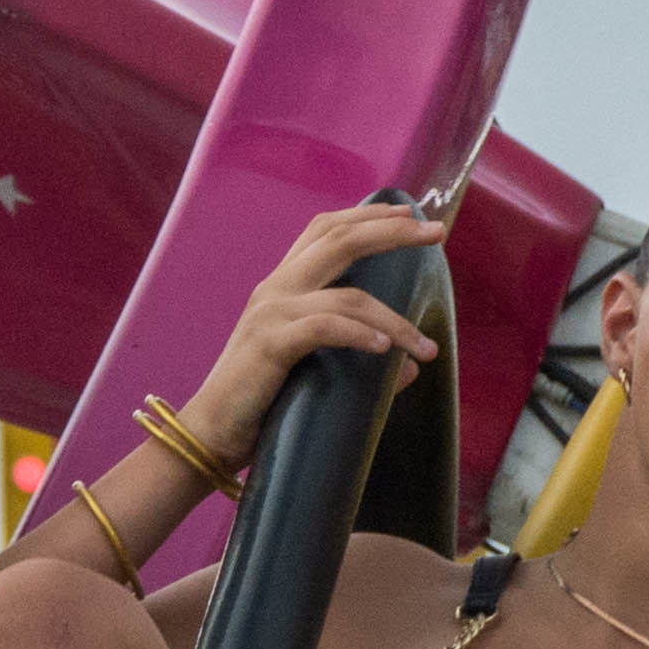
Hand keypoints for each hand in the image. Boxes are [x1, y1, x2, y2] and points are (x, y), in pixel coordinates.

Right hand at [183, 192, 444, 464]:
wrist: (211, 433)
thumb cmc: (261, 403)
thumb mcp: (314, 371)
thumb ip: (359, 359)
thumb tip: (411, 366)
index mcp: (282, 285)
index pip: (325, 230)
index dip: (368, 215)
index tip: (409, 215)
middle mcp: (276, 289)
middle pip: (340, 240)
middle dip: (393, 232)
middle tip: (437, 232)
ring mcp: (271, 313)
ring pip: (347, 296)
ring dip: (395, 320)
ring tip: (425, 347)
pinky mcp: (269, 344)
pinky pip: (325, 327)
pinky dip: (360, 334)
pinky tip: (386, 349)